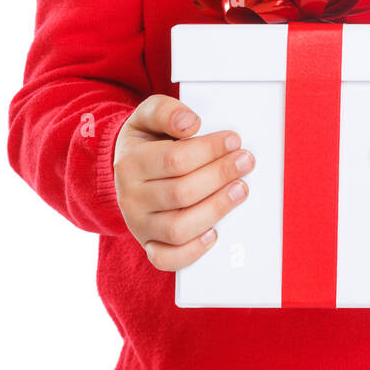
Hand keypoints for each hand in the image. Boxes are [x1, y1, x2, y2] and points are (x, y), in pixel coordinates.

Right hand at [113, 94, 254, 269]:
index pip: (175, 160)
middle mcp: (131, 197)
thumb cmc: (146, 142)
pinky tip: (214, 233)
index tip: (234, 140)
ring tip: (240, 190)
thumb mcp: (147, 116)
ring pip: (178, 228)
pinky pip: (167, 259)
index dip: (209, 150)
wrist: (125, 169)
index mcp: (131, 163)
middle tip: (245, 162)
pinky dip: (192, 251)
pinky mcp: (149, 244)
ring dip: (215, 210)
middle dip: (220, 176)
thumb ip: (165, 111)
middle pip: (181, 193)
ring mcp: (139, 225)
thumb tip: (191, 123)